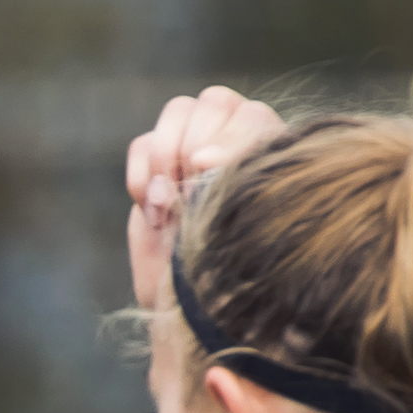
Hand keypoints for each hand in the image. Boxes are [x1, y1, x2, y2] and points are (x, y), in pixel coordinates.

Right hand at [125, 87, 287, 318]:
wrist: (191, 309)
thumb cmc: (232, 274)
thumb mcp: (240, 232)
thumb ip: (228, 189)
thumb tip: (202, 160)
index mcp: (272, 152)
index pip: (250, 118)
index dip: (225, 141)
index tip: (203, 171)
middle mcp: (238, 138)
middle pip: (213, 103)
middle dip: (191, 148)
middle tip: (183, 195)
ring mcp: (195, 146)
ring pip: (178, 111)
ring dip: (165, 156)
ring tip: (165, 205)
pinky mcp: (156, 164)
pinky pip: (142, 144)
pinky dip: (140, 174)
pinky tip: (151, 210)